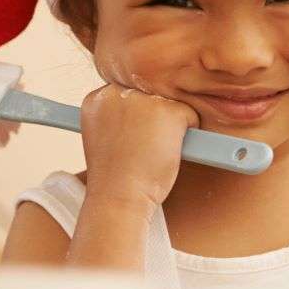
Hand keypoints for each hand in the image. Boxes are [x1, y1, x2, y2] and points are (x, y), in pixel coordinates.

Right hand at [79, 82, 199, 206]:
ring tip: (151, 152)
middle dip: (154, 120)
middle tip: (143, 150)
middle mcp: (117, 91)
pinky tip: (166, 151)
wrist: (119, 197)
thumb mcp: (107, 138)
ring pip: (171, 105)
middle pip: (152, 97)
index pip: (130, 96)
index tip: (132, 139)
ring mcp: (143, 99)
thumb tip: (145, 109)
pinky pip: (191, 117)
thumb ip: (119, 117)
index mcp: (97, 98)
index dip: (136, 119)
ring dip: (169, 127)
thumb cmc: (116, 176)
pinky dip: (187, 135)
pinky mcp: (169, 110)